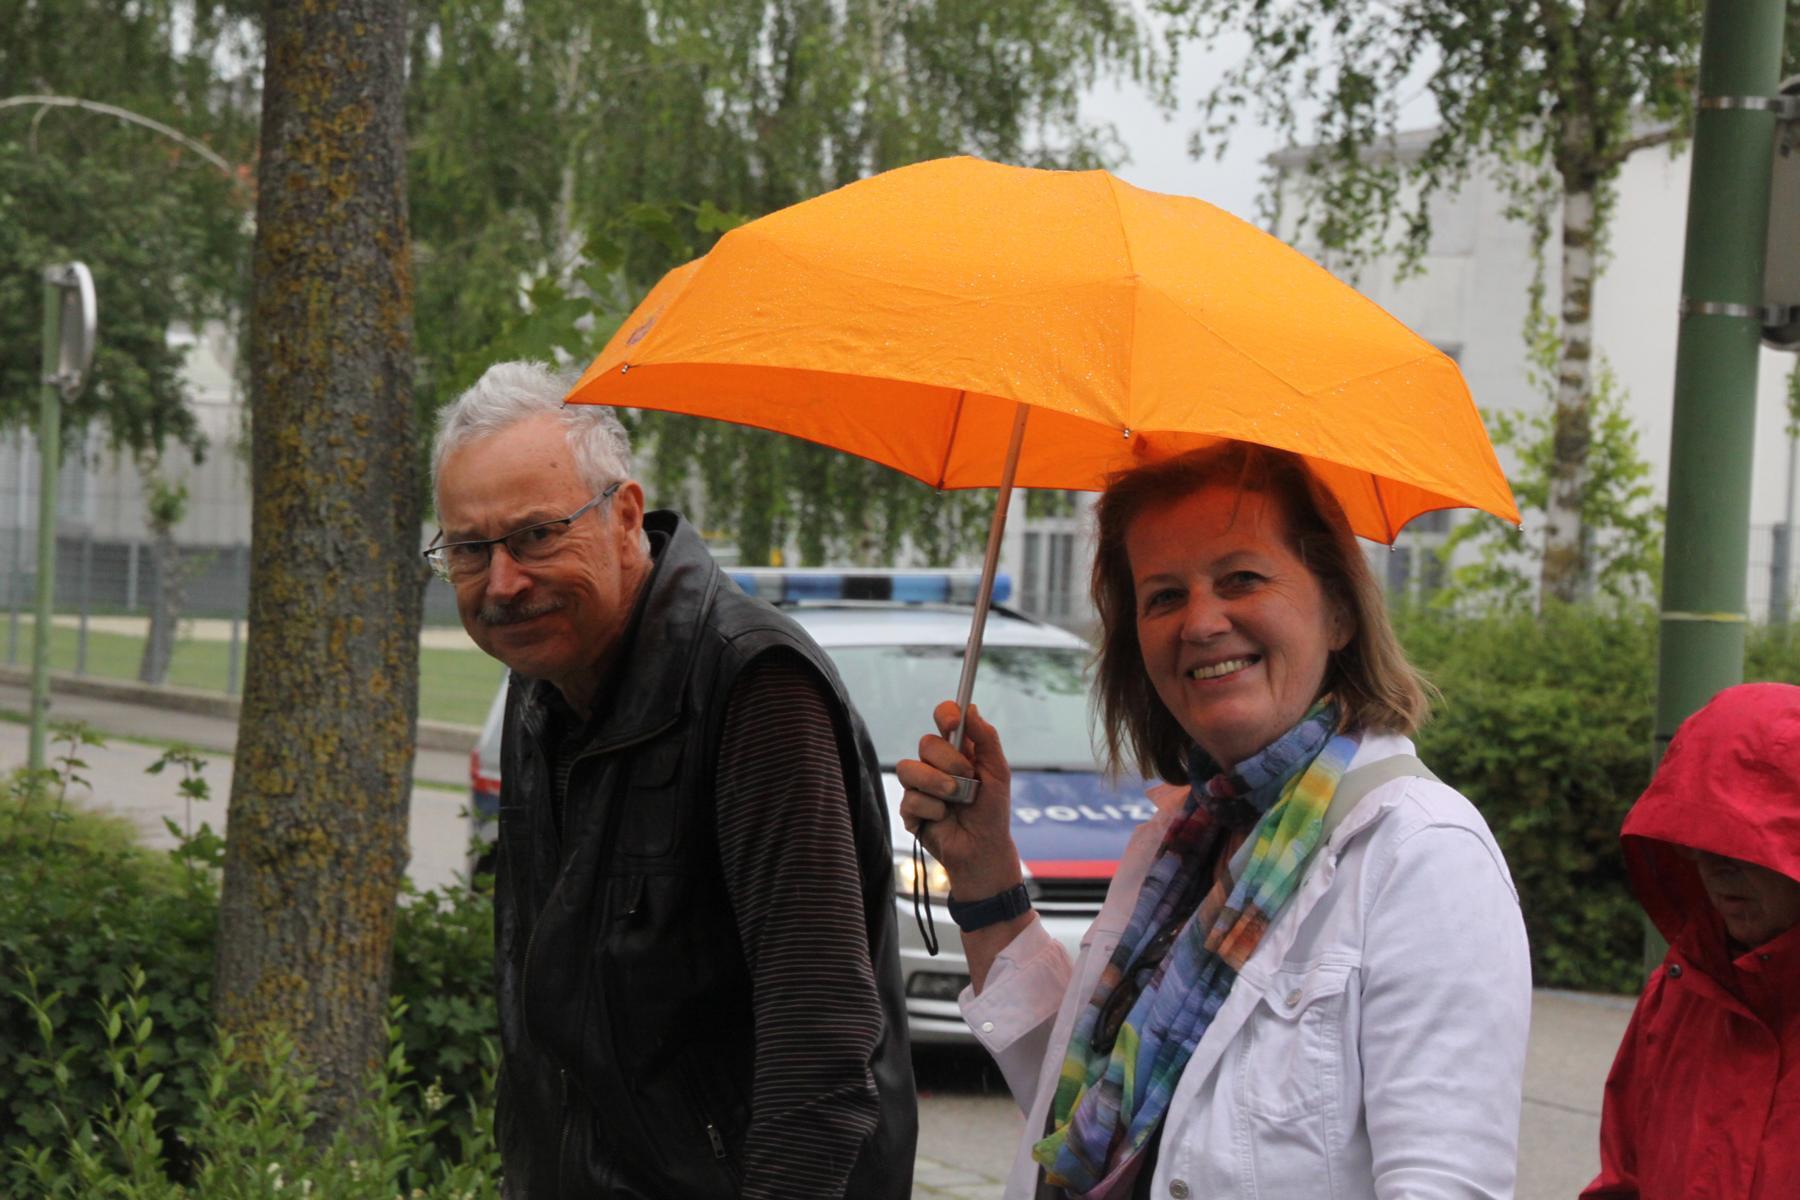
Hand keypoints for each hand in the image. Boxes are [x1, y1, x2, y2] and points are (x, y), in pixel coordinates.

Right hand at [896, 701, 1021, 899]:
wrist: (984, 849)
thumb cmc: (992, 811)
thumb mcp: (998, 772)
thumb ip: (987, 739)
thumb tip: (970, 709)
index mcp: (957, 750)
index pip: (944, 719)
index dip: (945, 715)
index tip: (953, 724)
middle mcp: (935, 764)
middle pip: (926, 742)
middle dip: (949, 761)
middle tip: (967, 778)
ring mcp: (919, 786)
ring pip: (909, 768)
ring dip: (937, 783)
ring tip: (956, 799)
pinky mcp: (910, 809)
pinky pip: (910, 799)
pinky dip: (933, 809)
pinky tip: (943, 817)